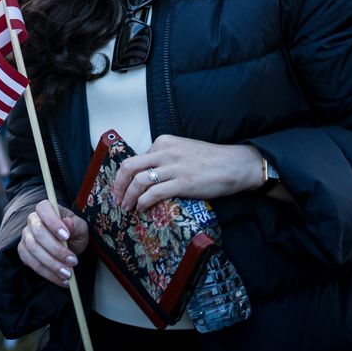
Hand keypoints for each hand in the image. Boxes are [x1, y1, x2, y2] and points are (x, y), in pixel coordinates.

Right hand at [17, 199, 88, 286]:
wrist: (68, 247)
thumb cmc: (73, 234)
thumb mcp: (81, 229)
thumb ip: (76, 226)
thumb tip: (68, 224)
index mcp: (46, 209)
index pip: (43, 209)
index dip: (53, 222)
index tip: (66, 236)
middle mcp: (32, 221)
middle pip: (38, 232)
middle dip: (56, 249)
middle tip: (73, 262)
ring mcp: (26, 236)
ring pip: (33, 249)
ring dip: (51, 264)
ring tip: (68, 274)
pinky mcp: (24, 252)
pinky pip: (31, 263)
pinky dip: (47, 273)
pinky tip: (61, 280)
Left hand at [112, 135, 263, 212]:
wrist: (235, 164)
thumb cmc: (209, 160)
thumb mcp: (181, 150)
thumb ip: (163, 158)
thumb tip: (145, 174)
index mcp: (163, 142)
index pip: (134, 159)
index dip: (124, 176)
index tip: (120, 188)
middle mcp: (165, 152)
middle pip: (129, 168)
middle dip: (118, 186)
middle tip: (116, 199)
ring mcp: (174, 167)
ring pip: (139, 182)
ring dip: (129, 197)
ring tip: (127, 207)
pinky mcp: (183, 183)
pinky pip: (154, 193)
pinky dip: (143, 202)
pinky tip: (141, 208)